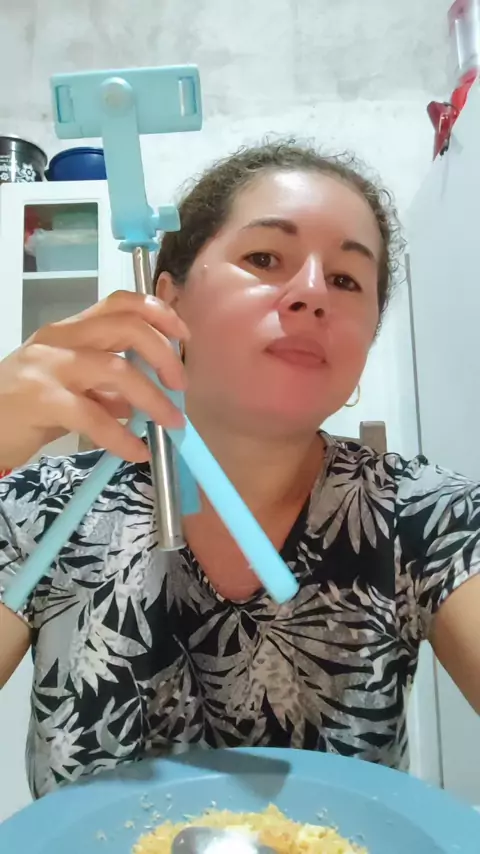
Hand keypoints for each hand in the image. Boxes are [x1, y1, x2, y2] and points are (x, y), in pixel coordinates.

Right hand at [0, 290, 188, 468]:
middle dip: (164, 354)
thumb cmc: (22, 407)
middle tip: (180, 385)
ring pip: (116, 369)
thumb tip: (143, 401)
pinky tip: (136, 451)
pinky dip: (122, 436)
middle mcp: (60, 338)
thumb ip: (104, 388)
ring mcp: (48, 366)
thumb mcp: (67, 387)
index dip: (159, 313)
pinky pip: (93, 417)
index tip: (183, 337)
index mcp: (70, 330)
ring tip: (170, 423)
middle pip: (126, 326)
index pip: (120, 303)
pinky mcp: (40, 399)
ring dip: (153, 398)